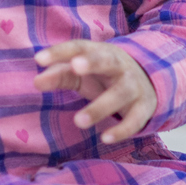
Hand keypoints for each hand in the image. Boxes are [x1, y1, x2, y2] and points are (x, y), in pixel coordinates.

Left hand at [33, 39, 157, 144]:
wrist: (149, 80)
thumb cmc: (103, 75)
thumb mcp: (81, 73)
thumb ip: (59, 75)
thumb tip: (36, 82)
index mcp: (99, 52)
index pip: (78, 47)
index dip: (59, 52)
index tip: (39, 59)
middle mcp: (118, 65)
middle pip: (106, 60)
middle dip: (92, 62)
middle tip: (75, 67)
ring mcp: (133, 86)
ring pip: (119, 93)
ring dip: (100, 106)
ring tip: (78, 121)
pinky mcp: (144, 107)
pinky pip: (135, 119)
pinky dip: (122, 129)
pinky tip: (105, 138)